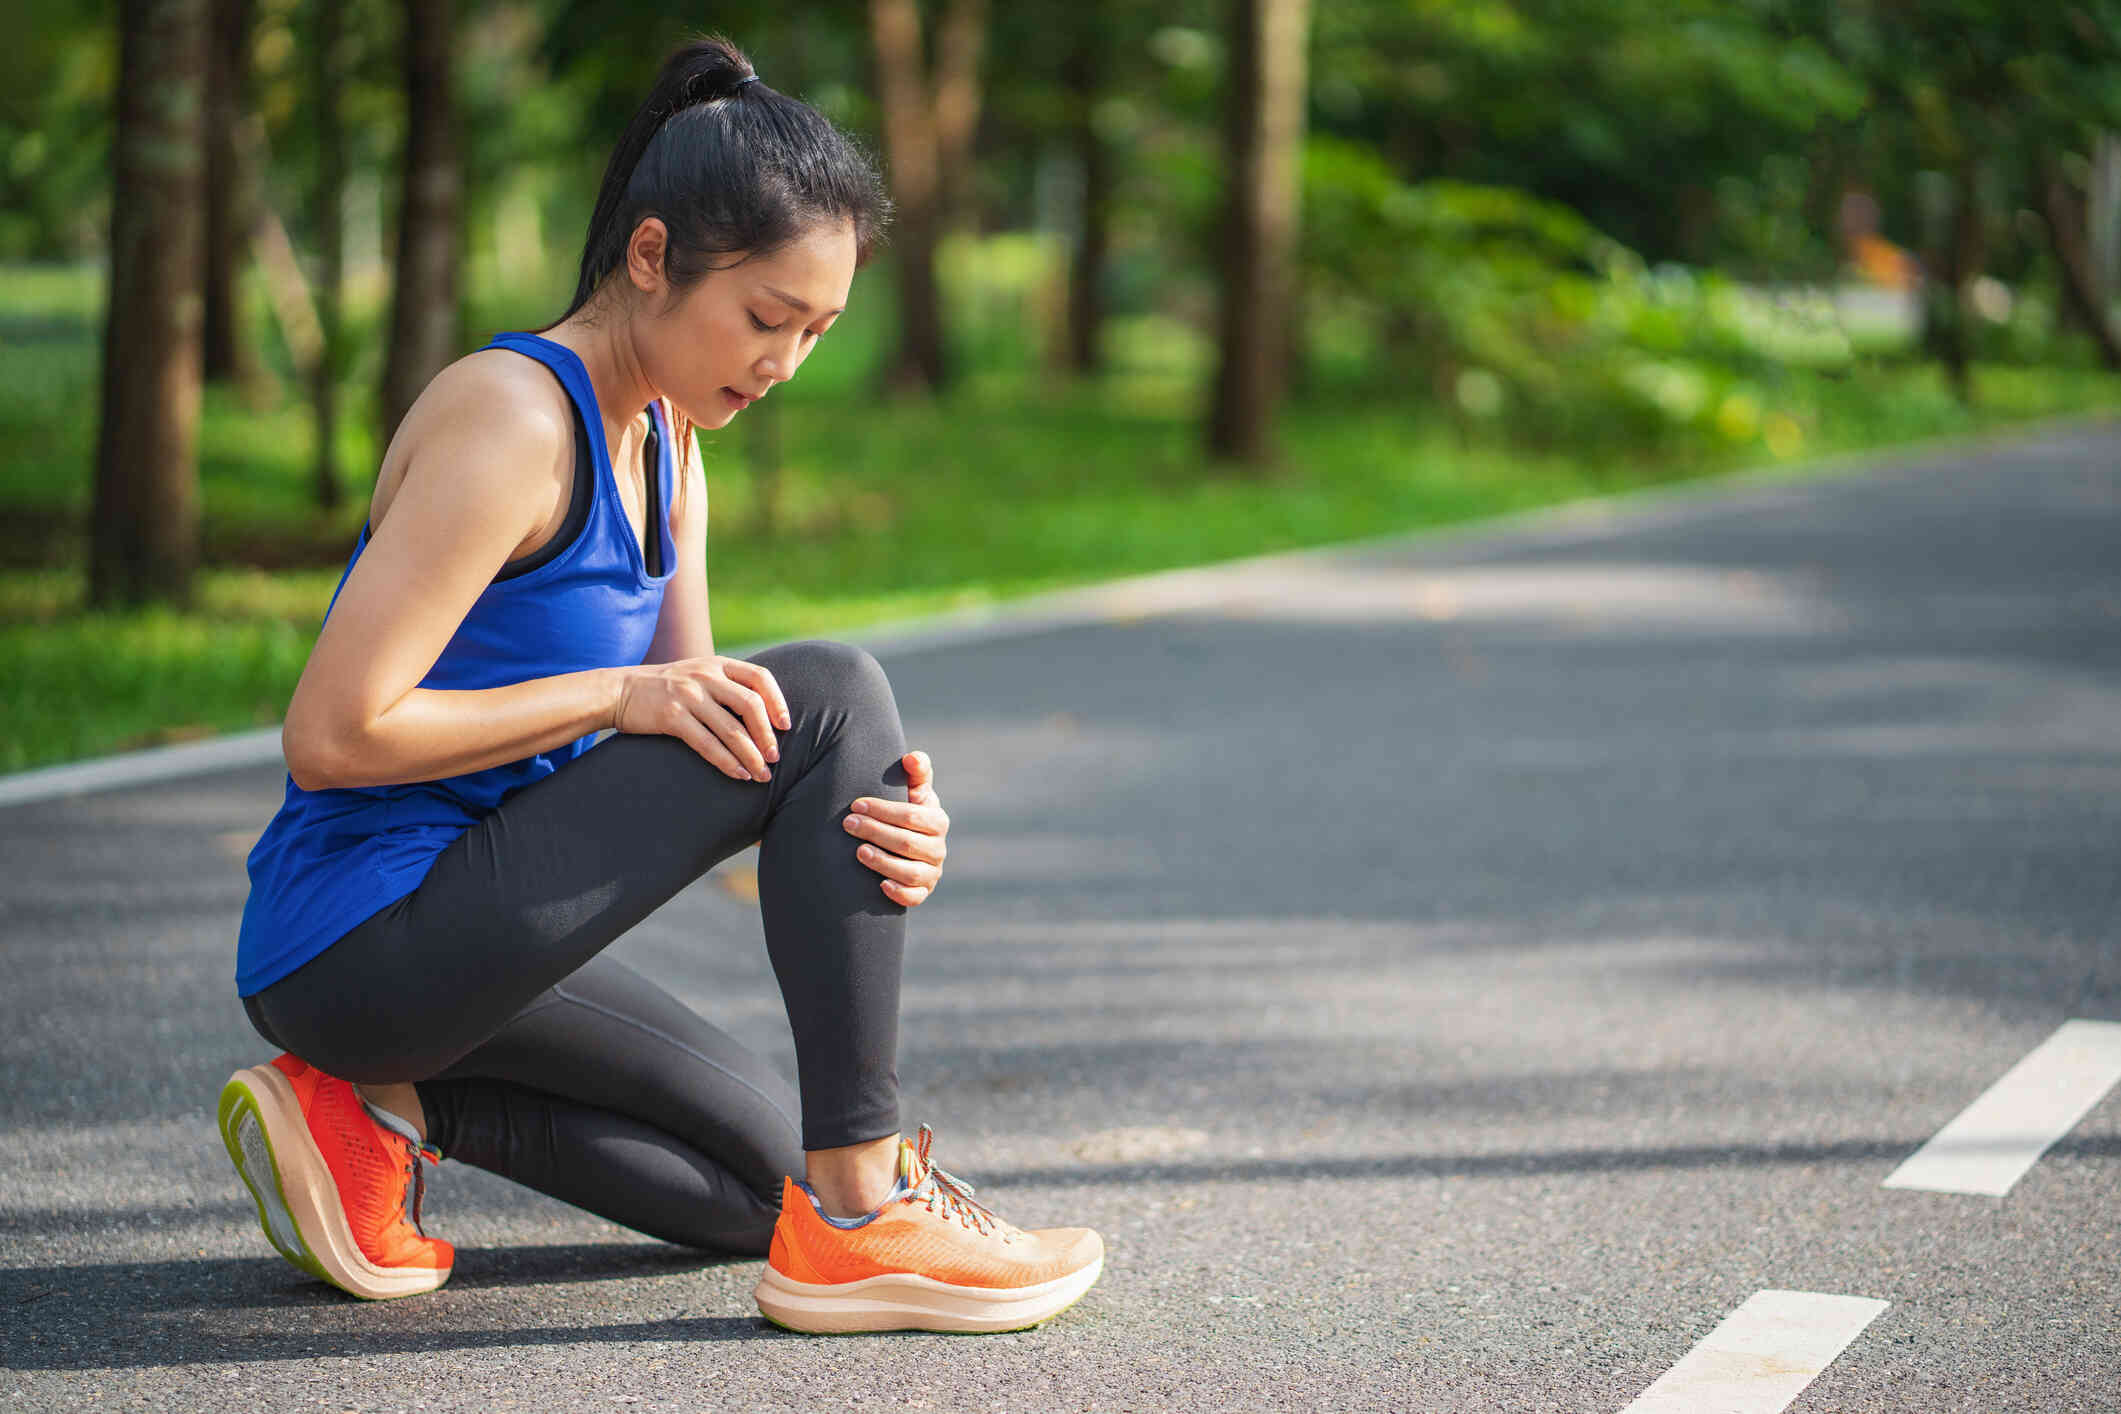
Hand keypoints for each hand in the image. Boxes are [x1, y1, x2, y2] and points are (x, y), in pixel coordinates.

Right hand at [613, 656, 790, 782]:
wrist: (619, 690)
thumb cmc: (666, 688)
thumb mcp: (697, 674)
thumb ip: (726, 685)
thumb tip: (763, 714)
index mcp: (717, 664)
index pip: (760, 677)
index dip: (778, 701)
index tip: (786, 725)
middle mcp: (706, 675)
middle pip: (751, 704)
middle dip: (767, 734)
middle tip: (775, 757)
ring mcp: (688, 695)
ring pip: (731, 729)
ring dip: (751, 755)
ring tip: (762, 775)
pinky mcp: (672, 716)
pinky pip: (707, 743)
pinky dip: (727, 762)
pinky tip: (738, 774)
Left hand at [844, 749, 949, 906]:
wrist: (904, 845)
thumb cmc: (905, 812)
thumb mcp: (913, 791)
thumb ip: (916, 771)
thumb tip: (911, 757)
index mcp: (937, 821)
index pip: (912, 816)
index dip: (883, 810)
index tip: (856, 805)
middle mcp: (938, 849)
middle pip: (907, 843)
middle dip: (875, 832)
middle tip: (848, 824)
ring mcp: (932, 873)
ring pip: (911, 872)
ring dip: (883, 862)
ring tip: (858, 851)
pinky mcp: (922, 893)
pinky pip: (914, 898)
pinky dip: (898, 892)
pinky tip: (879, 885)